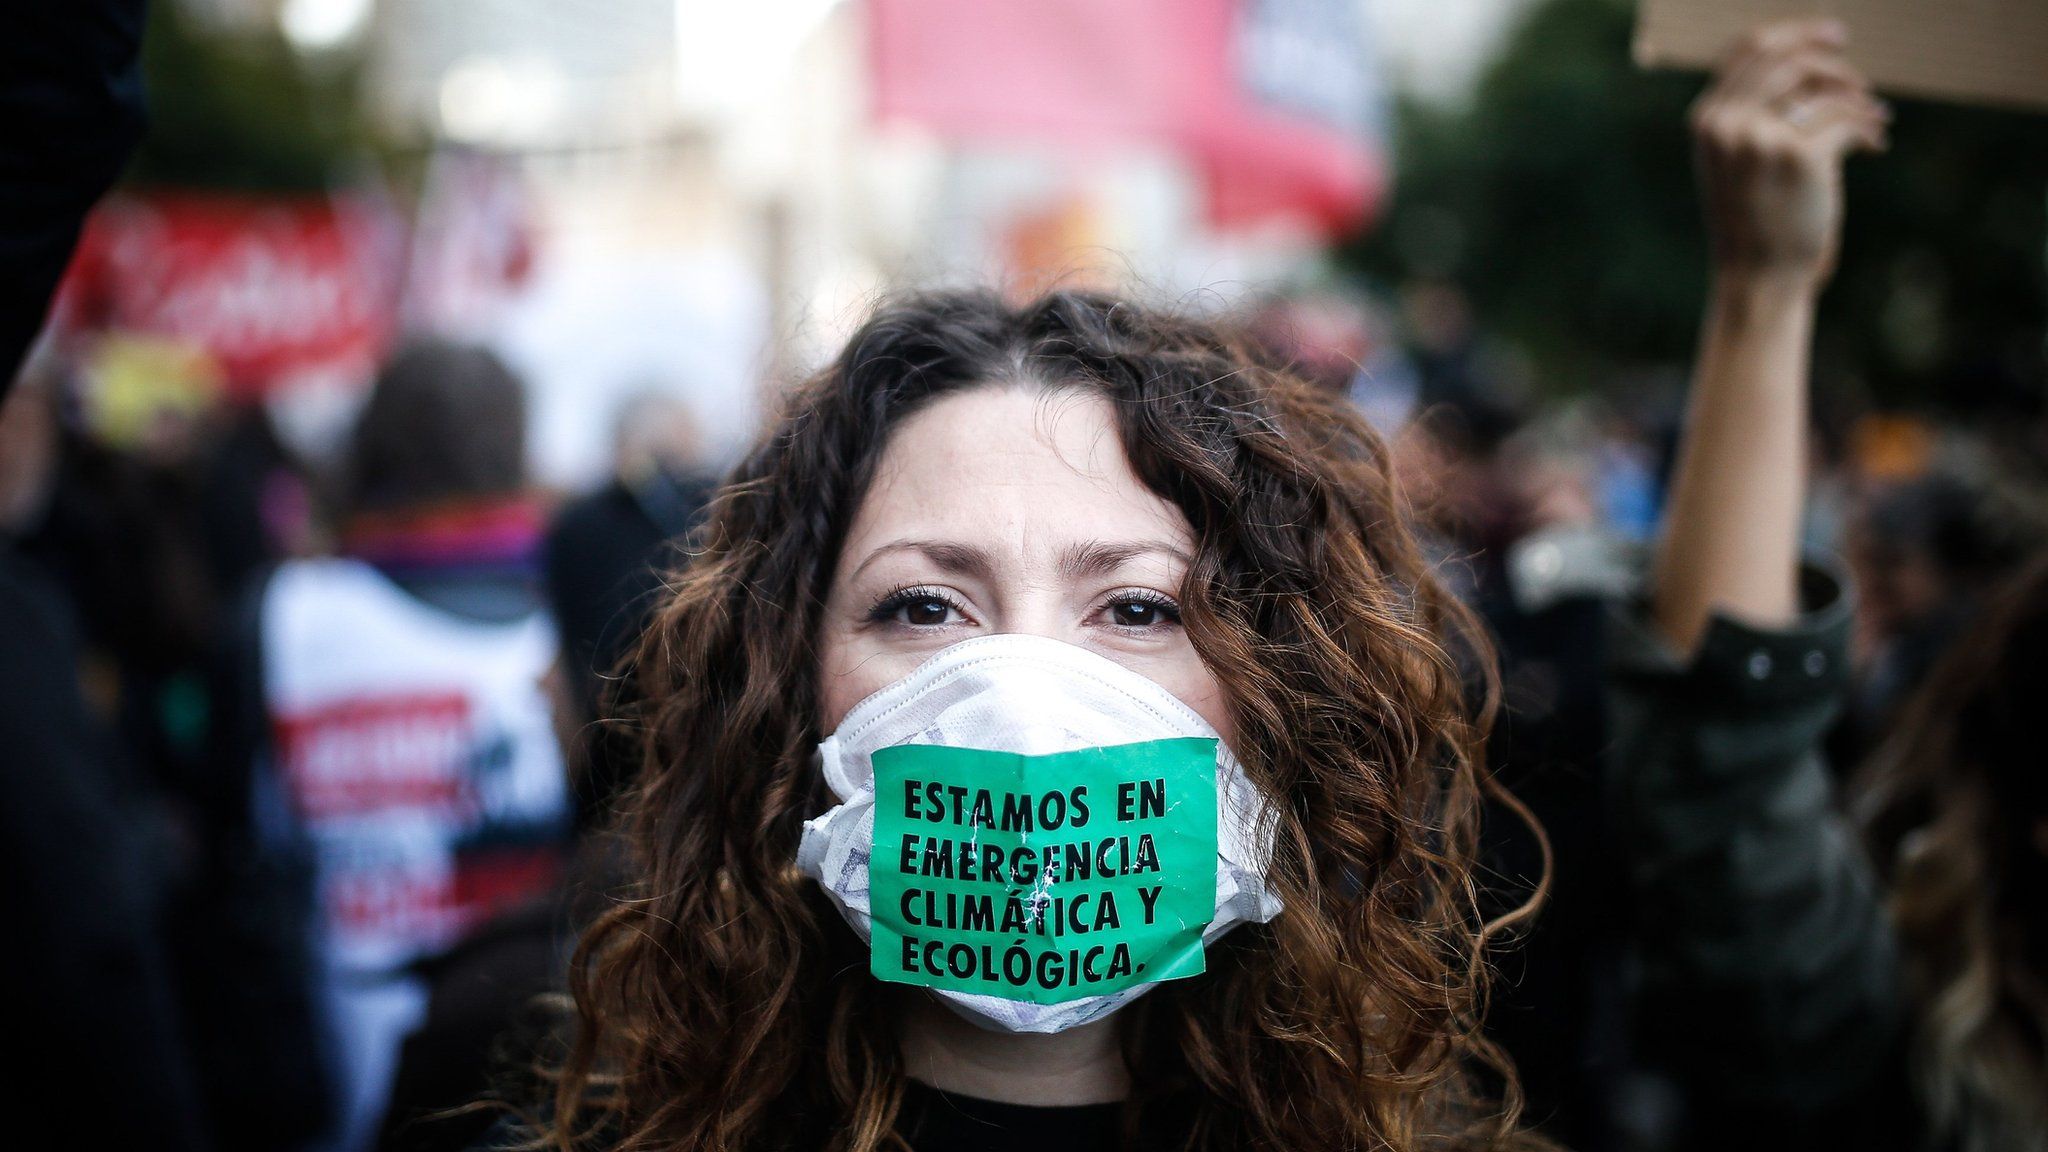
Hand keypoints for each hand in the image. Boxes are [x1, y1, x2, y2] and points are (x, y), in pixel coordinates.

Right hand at [1692, 20, 1888, 288]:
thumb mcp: (1737, 162)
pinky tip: (1876, 147)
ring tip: (1873, 115)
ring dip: (1856, 96)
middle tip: (1860, 78)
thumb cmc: (1756, 221)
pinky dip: (1868, 129)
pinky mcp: (1799, 156)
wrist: (1760, 278)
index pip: (1748, 49)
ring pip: (1821, 86)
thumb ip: (1752, 114)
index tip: (1832, 34)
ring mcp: (1760, 139)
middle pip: (1788, 56)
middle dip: (1833, 60)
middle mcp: (1727, 124)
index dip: (1796, 32)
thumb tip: (1814, 58)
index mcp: (1706, 121)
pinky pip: (1846, 120)